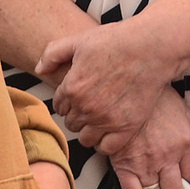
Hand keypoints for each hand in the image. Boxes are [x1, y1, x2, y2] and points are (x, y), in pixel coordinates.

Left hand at [38, 22, 180, 150]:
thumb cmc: (115, 41)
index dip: (67, 101)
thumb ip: (53, 53)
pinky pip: (107, 148)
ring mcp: (106, 120)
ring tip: (100, 118)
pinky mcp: (125, 128)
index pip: (59, 107)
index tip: (80, 96)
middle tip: (92, 105)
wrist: (150, 48)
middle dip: (78, 115)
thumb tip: (40, 69)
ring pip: (86, 139)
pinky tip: (111, 129)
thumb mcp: (79, 40)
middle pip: (71, 124)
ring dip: (90, 130)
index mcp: (72, 87)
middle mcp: (86, 107)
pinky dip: (106, 142)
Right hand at [102, 90, 189, 188]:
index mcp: (183, 141)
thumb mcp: (182, 109)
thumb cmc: (152, 96)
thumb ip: (188, 130)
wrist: (127, 86)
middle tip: (166, 185)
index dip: (188, 178)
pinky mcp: (125, 167)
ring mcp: (146, 163)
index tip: (182, 176)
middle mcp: (166, 156)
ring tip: (152, 188)